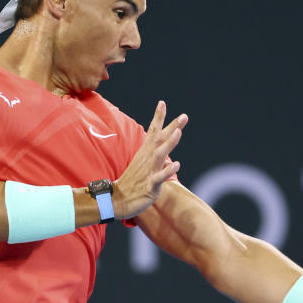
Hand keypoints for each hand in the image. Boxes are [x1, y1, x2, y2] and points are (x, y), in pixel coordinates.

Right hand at [112, 101, 186, 219]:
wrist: (118, 200)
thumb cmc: (133, 182)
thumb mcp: (145, 166)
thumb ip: (157, 157)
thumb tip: (166, 154)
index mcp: (146, 153)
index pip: (153, 132)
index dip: (158, 118)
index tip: (162, 103)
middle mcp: (147, 159)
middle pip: (160, 139)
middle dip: (172, 127)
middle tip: (184, 116)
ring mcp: (148, 171)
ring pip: (160, 155)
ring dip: (169, 144)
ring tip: (179, 133)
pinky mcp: (150, 185)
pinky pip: (159, 177)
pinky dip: (167, 171)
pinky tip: (176, 164)